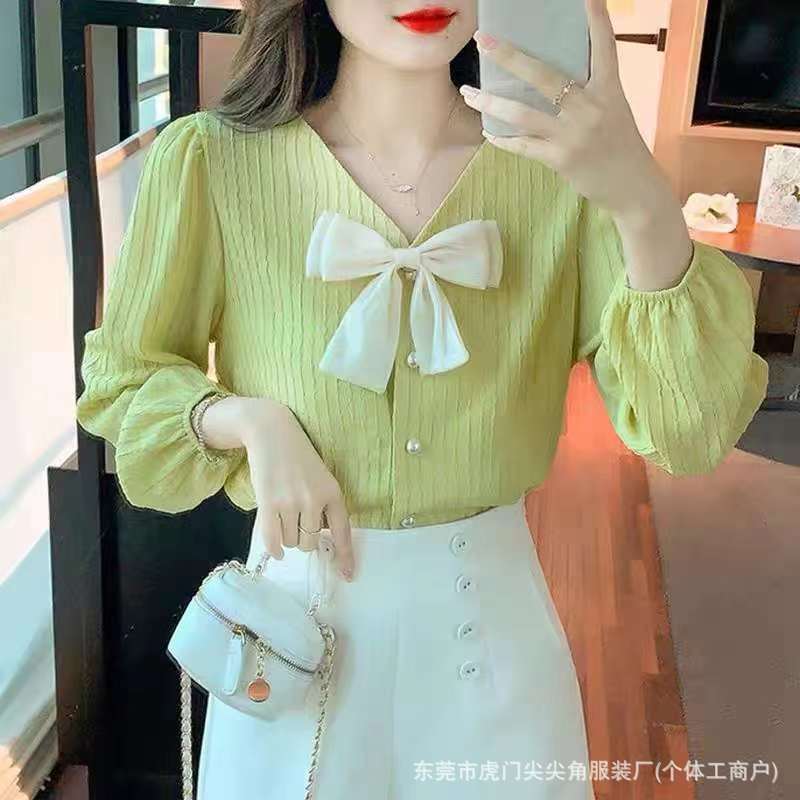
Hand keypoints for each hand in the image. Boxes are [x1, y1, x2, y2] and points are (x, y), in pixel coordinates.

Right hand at [235, 398, 354, 580]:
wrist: (272, 433)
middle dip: (304, 540)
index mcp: (333, 492)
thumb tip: (322, 540)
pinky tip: (276, 550)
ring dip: (287, 538)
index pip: (342, 532)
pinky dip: (274, 549)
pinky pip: (272, 538)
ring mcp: (290, 501)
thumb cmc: (299, 458)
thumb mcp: (322, 477)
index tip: (348, 575)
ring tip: (284, 517)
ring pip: (291, 542)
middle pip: (310, 542)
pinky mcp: (268, 502)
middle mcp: (314, 499)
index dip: (345, 556)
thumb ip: (325, 506)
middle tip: (298, 523)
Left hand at [461, 0, 666, 222]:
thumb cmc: (621, 146)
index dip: (596, 19)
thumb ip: (589, 93)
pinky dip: (503, 139)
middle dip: (510, 57)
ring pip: (522, 114)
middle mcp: (590, 107)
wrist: (633, 187)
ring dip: (490, 103)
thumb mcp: (614, 110)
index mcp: (608, 90)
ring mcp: (573, 134)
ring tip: (469, 93)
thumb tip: (553, 79)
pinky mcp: (561, 159)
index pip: (604, 47)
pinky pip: (523, 146)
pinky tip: (488, 132)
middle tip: (483, 41)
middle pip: (544, 76)